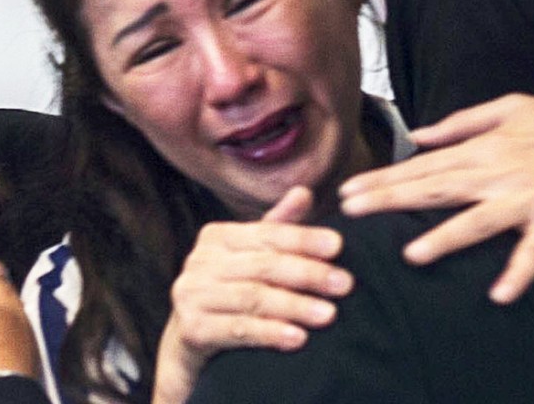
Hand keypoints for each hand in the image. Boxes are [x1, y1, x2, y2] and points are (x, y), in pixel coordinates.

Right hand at [152, 187, 353, 403]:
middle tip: (344, 283)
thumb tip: (304, 192)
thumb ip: (278, 227)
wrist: (189, 341)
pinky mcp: (192, 329)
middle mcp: (199, 261)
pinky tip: (298, 338)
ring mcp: (191, 295)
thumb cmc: (231, 290)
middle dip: (307, 273)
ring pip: (252, 297)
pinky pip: (238, 330)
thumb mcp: (252, 256)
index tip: (338, 246)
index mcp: (216, 236)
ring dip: (294, 306)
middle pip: (262, 265)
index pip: (266, 234)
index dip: (303, 238)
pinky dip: (270, 333)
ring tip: (329, 314)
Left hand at [339, 94, 533, 303]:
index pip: (423, 166)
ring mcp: (526, 201)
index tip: (348, 190)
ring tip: (412, 254)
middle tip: (351, 213)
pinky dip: (519, 273)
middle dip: (391, 201)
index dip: (384, 179)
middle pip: (436, 190)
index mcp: (484, 148)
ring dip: (445, 239)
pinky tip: (499, 294)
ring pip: (478, 222)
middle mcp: (498, 174)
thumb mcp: (508, 108)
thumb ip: (459, 123)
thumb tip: (418, 136)